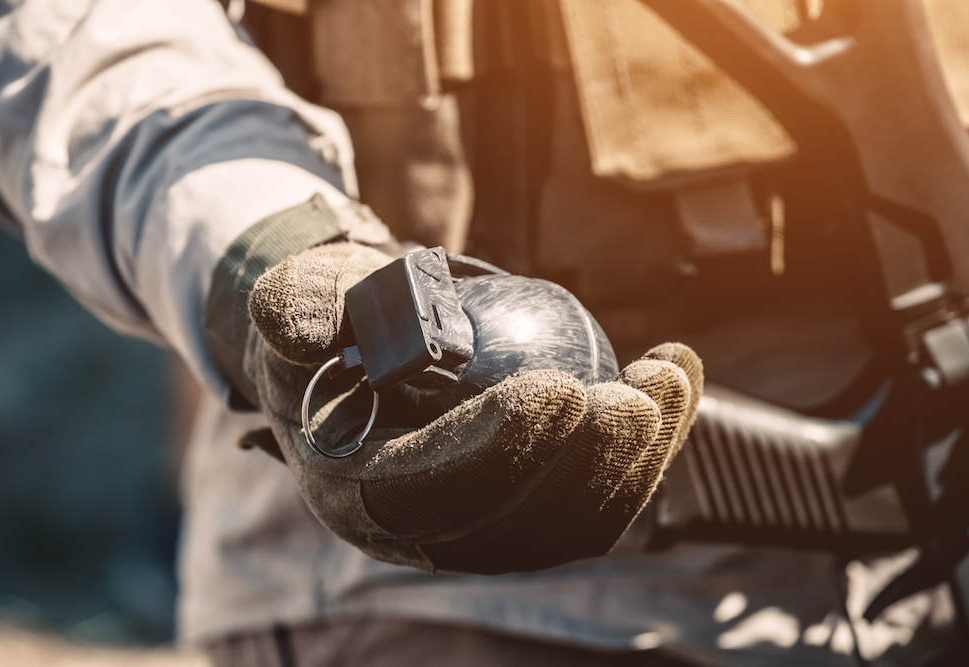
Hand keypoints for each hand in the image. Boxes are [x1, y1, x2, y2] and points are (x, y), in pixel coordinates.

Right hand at [243, 242, 702, 573]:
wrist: (367, 351)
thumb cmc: (339, 318)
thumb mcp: (305, 295)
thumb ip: (298, 306)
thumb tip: (304, 333)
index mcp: (351, 488)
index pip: (421, 492)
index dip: (493, 451)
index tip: (558, 390)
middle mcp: (417, 529)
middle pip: (512, 524)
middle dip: (586, 466)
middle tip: (635, 397)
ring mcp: (480, 527)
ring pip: (570, 522)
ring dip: (634, 460)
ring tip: (668, 380)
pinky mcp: (529, 509)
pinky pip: (596, 498)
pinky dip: (646, 449)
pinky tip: (671, 384)